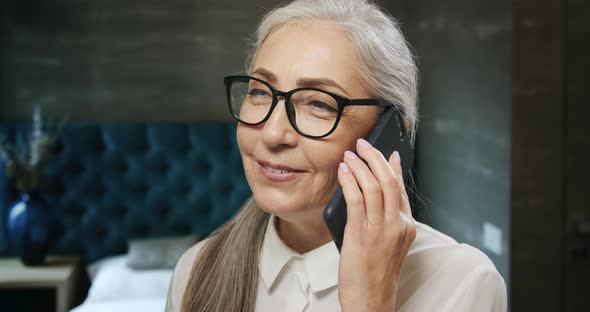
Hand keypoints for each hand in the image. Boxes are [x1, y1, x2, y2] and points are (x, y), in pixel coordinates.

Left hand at [337, 138, 415, 311]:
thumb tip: (373, 194)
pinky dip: (350, 181)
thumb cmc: (375, 274)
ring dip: (360, 165)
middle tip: (363, 144)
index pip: (401, 188)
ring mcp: (380, 229)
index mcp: (406, 226)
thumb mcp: (388, 243)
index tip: (386, 152)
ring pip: (374, 185)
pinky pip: (356, 199)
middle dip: (375, 157)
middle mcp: (397, 224)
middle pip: (389, 180)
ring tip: (350, 155)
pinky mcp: (362, 233)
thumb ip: (385, 218)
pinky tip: (343, 172)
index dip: (392, 167)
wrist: (371, 300)